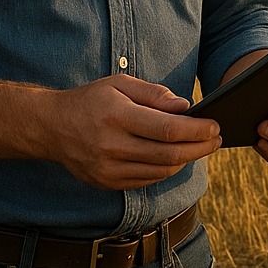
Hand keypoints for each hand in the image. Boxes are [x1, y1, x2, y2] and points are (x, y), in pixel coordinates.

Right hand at [46, 75, 221, 190]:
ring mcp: (109, 169)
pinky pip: (147, 180)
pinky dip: (166, 169)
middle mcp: (112, 146)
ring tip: (200, 147)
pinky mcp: (108, 183)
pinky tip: (176, 157)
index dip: (197, 130)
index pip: (168, 129)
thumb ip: (154, 94)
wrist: (51, 127)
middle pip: (169, 155)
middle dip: (200, 148)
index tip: (214, 126)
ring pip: (161, 171)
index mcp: (117, 116)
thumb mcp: (120, 84)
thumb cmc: (91, 100)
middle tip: (216, 139)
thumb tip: (185, 107)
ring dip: (186, 160)